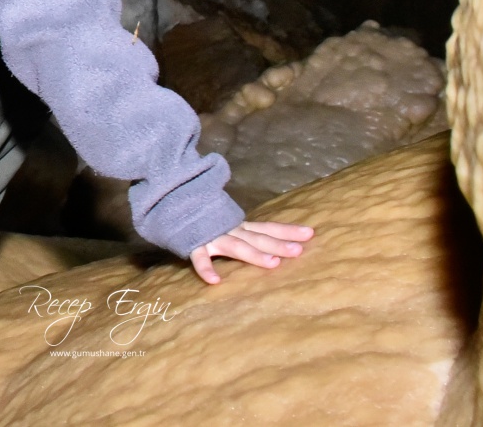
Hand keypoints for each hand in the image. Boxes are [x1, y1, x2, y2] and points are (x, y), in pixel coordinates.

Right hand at [189, 220, 313, 283]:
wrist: (171, 200)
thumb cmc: (202, 217)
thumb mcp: (225, 222)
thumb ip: (243, 232)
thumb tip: (267, 242)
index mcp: (239, 226)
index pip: (267, 227)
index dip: (287, 230)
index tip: (311, 233)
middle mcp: (230, 230)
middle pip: (258, 237)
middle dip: (279, 243)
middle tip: (299, 250)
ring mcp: (212, 236)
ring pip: (236, 246)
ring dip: (254, 254)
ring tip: (273, 263)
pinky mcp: (193, 243)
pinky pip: (199, 258)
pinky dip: (206, 269)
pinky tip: (215, 282)